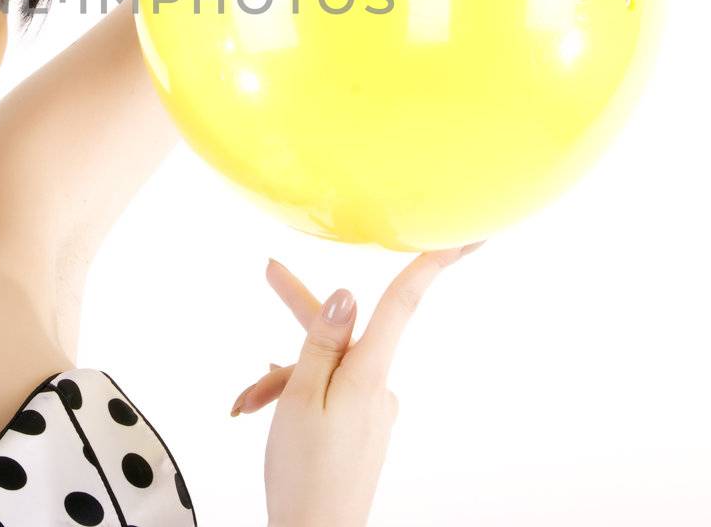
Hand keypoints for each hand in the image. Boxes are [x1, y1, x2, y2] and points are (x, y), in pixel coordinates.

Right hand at [256, 243, 484, 526]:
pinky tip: (262, 411)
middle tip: (270, 271)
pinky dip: (294, 396)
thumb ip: (321, 344)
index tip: (465, 236)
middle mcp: (377, 387)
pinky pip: (327, 394)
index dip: (431, 264)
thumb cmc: (305, 474)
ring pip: (323, 368)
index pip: (403, 303)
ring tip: (244, 405)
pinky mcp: (361, 428)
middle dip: (300, 307)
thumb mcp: (300, 398)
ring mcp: (371, 409)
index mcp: (367, 374)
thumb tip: (347, 296)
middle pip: (342, 330)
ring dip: (281, 377)